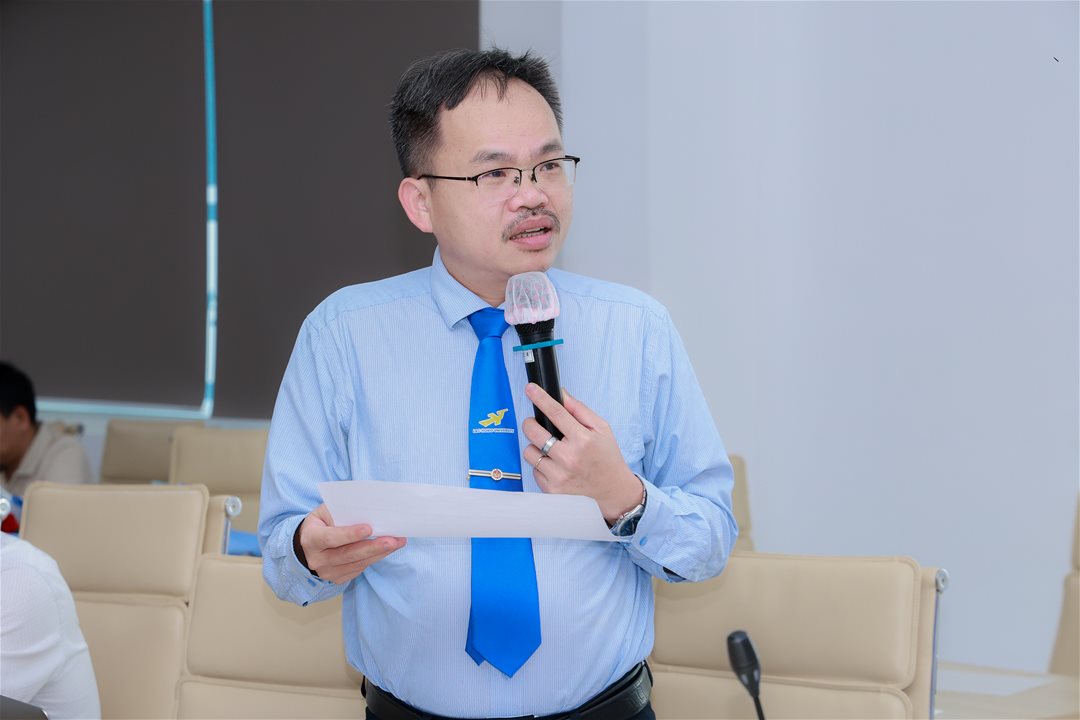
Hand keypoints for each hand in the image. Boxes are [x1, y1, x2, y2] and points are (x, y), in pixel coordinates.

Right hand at [297, 503, 405, 584]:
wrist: (309, 545)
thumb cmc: (321, 523)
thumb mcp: (325, 512)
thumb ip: (341, 511)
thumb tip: (367, 511)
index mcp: (311, 539)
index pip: (330, 537)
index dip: (350, 534)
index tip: (369, 528)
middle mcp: (317, 559)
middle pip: (348, 555)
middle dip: (372, 547)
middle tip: (392, 540)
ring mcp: (327, 572)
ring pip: (357, 564)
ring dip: (379, 553)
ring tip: (397, 542)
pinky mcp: (338, 578)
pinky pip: (360, 569)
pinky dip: (375, 558)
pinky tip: (387, 549)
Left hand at [522, 384, 642, 521]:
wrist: (611, 487)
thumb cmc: (606, 455)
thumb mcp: (601, 428)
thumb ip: (579, 410)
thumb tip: (560, 395)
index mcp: (582, 440)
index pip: (556, 413)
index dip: (540, 398)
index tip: (530, 389)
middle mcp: (569, 458)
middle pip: (534, 432)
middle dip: (531, 423)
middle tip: (538, 424)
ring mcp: (559, 476)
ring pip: (529, 451)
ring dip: (536, 446)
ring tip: (551, 449)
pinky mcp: (551, 489)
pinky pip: (533, 469)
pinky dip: (541, 464)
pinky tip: (555, 465)